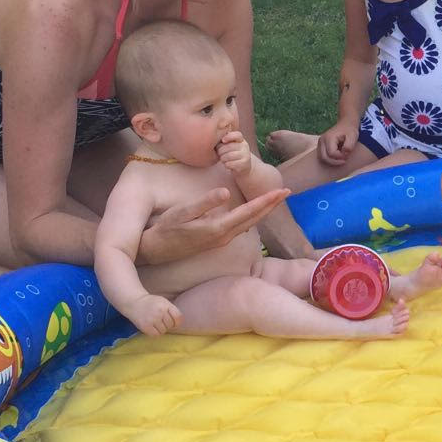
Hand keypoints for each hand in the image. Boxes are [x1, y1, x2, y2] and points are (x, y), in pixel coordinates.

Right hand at [127, 293, 181, 336]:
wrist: (134, 303)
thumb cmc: (151, 303)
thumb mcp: (163, 301)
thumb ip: (171, 310)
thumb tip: (179, 323)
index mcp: (166, 305)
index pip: (178, 317)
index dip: (177, 322)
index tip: (174, 322)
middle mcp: (160, 312)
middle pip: (171, 325)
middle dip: (168, 325)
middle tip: (161, 321)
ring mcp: (152, 319)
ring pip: (164, 331)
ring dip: (161, 329)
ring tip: (155, 323)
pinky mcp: (145, 326)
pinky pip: (156, 334)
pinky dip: (156, 333)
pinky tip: (152, 327)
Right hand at [138, 185, 290, 264]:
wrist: (155, 251)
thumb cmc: (166, 229)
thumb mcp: (182, 213)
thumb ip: (205, 203)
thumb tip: (226, 192)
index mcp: (218, 228)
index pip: (249, 212)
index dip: (266, 201)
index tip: (282, 191)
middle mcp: (224, 236)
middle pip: (254, 218)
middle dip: (271, 204)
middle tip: (286, 191)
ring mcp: (221, 241)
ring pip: (249, 223)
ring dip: (263, 211)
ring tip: (274, 199)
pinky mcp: (216, 241)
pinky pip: (240, 227)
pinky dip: (251, 217)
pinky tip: (255, 212)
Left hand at [216, 130, 253, 172]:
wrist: (243, 167)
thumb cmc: (232, 155)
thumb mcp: (230, 146)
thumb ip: (225, 141)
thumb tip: (216, 139)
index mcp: (240, 140)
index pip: (237, 135)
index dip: (229, 136)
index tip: (223, 140)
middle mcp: (244, 146)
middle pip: (228, 147)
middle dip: (220, 151)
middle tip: (220, 154)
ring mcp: (246, 155)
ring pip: (228, 156)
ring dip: (223, 159)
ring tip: (223, 160)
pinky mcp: (244, 164)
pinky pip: (230, 164)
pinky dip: (226, 165)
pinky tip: (228, 165)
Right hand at [317, 121, 359, 166]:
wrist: (346, 123)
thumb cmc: (350, 130)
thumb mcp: (353, 136)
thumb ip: (349, 145)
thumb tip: (344, 153)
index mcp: (329, 138)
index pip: (331, 154)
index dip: (340, 157)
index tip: (347, 154)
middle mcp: (322, 141)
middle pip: (324, 158)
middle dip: (335, 161)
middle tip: (344, 159)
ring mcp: (320, 143)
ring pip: (322, 158)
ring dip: (332, 161)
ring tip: (341, 158)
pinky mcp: (321, 146)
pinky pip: (322, 156)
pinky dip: (330, 159)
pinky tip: (337, 156)